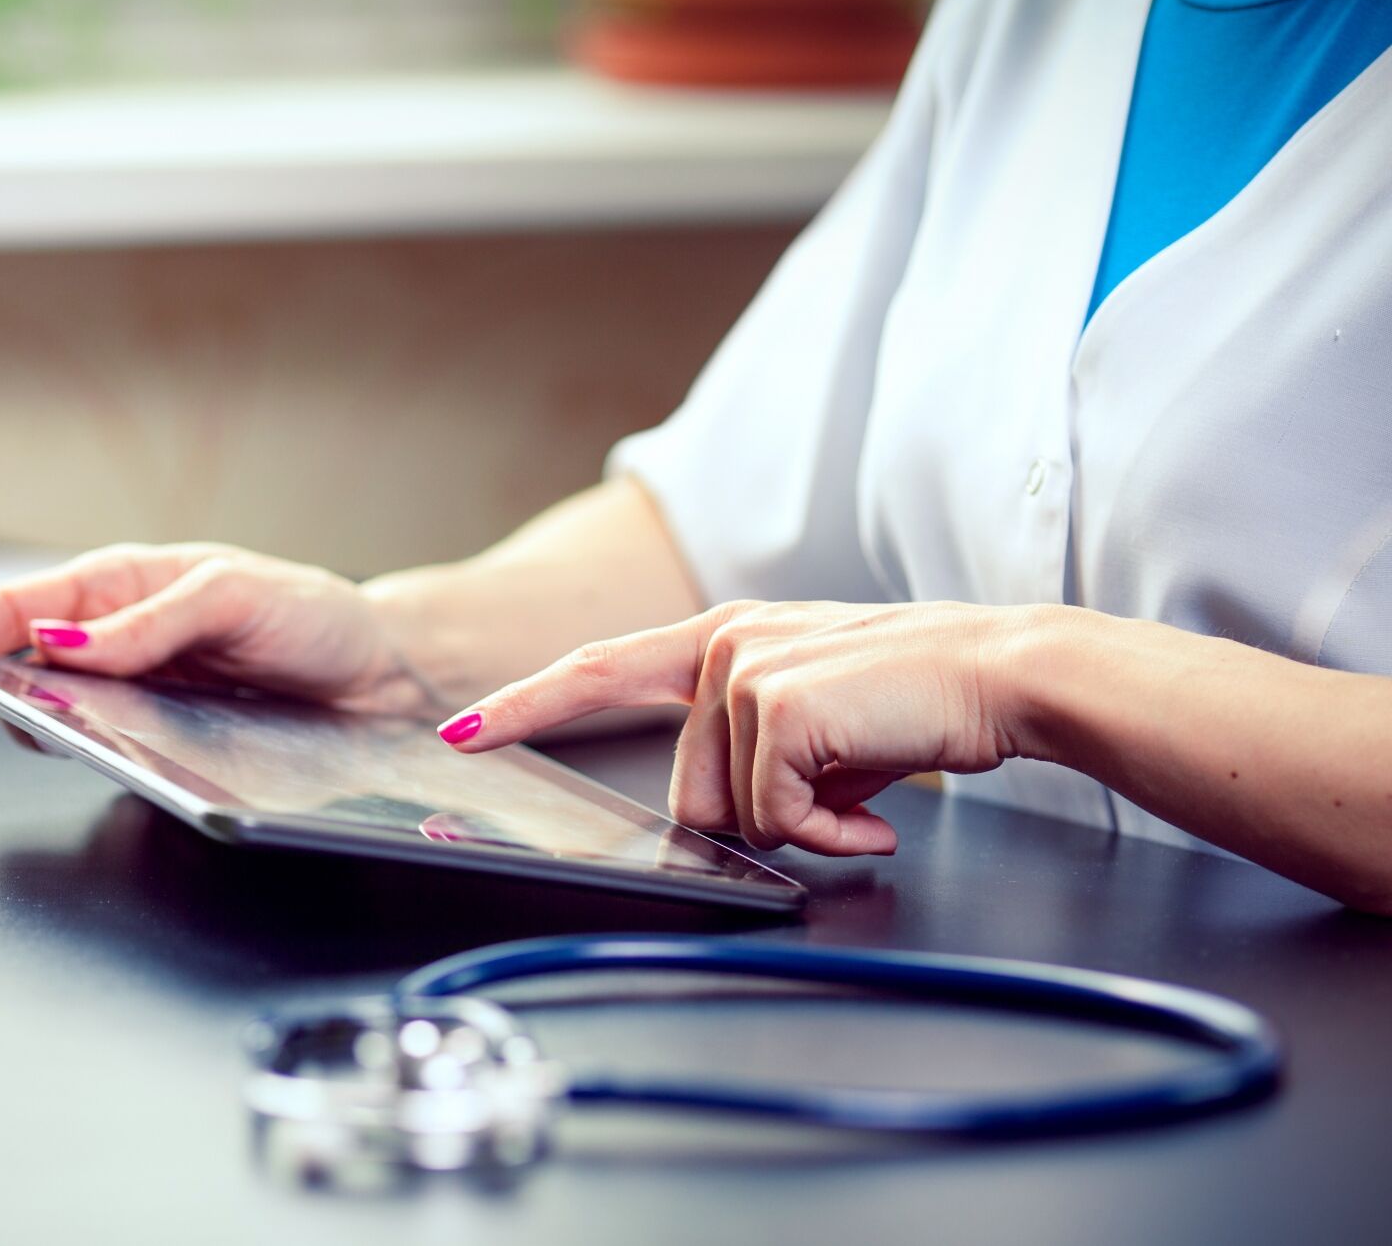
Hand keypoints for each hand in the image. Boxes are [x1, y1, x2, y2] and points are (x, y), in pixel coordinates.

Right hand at [0, 542, 434, 716]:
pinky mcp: (161, 735)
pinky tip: (101, 758)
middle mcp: (120, 636)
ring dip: (39, 724)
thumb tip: (60, 643)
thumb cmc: (312, 616)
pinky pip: (104, 746)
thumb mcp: (236, 597)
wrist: (380, 673)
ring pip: (56, 710)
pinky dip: (88, 753)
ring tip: (47, 734)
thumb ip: (150, 621)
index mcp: (125, 583)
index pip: (20, 604)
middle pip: (21, 663)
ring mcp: (137, 689)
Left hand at [436, 600, 1038, 856]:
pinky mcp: (773, 701)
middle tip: (839, 798)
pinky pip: (771, 814)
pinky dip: (828, 828)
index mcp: (720, 637)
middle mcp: (719, 642)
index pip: (596, 669)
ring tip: (866, 789)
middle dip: (758, 819)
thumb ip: (749, 748)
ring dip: (802, 823)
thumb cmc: (919, 701)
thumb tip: (733, 817)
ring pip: (725, 808)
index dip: (523, 704)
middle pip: (683, 789)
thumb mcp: (815, 720)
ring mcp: (741, 666)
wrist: (1006, 675)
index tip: (459, 730)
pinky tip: (876, 804)